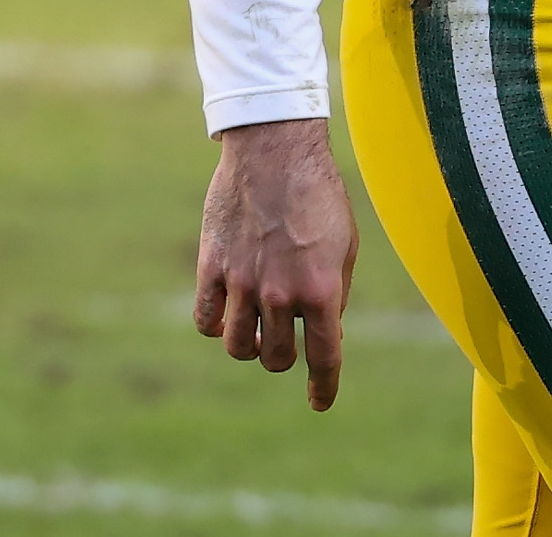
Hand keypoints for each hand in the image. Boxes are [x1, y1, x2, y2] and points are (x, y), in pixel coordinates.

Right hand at [193, 117, 357, 411]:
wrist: (274, 148)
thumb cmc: (318, 193)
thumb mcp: (344, 245)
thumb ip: (334, 293)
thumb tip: (323, 329)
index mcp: (322, 289)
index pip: (323, 358)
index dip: (323, 387)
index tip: (319, 402)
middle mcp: (281, 293)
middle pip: (276, 358)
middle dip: (284, 356)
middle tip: (285, 338)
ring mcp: (243, 281)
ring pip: (239, 347)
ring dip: (250, 346)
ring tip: (255, 329)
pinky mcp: (211, 265)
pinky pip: (207, 319)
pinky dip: (216, 325)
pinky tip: (225, 314)